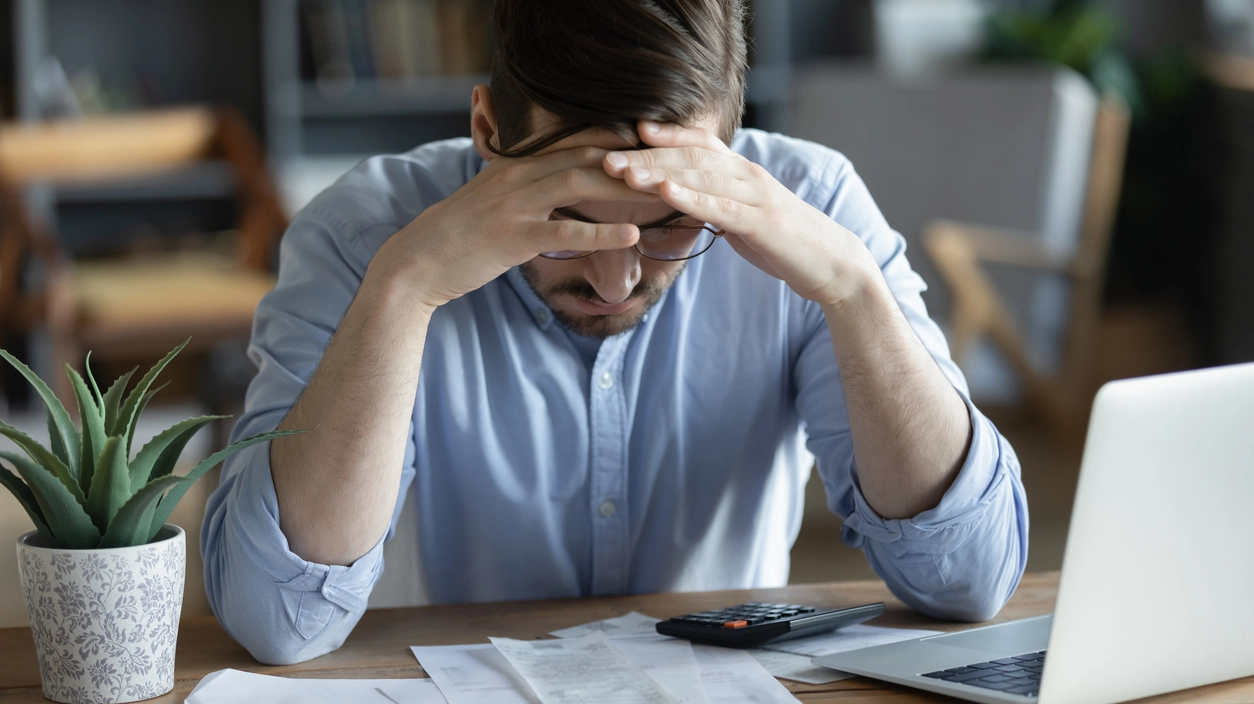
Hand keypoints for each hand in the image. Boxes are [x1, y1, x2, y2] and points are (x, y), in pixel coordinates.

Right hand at [370, 146, 655, 311]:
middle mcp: (518, 177)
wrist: (416, 262)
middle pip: (585, 157)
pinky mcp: (513, 238)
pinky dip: (600, 232)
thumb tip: (554, 187)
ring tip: (664, 194)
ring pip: (580, 185)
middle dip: (630, 160)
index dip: (615, 142)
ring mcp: (515, 205)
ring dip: (625, 188)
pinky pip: (564, 232)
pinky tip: (631, 235)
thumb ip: (522, 188)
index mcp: (515, 166)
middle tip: (671, 166)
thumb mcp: (491, 200)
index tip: (651, 146)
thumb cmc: (458, 236)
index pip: (574, 144)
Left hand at [603, 122, 880, 306]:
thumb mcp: (742, 218)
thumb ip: (714, 204)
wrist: (829, 263)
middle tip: (605, 157)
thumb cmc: (783, 242)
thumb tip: (682, 201)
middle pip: (689, 156)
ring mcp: (755, 195)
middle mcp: (747, 174)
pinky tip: (665, 192)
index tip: (629, 131)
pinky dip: (690, 196)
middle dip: (646, 155)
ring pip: (700, 175)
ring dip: (658, 171)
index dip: (665, 135)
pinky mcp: (761, 221)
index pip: (699, 144)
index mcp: (741, 172)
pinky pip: (720, 205)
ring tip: (623, 172)